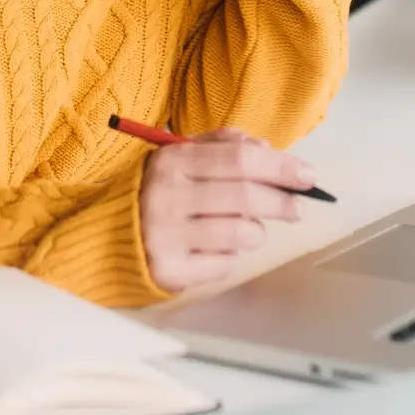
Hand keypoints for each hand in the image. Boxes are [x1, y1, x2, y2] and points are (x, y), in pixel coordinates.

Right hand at [139, 128, 315, 292]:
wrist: (106, 234)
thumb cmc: (157, 191)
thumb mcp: (180, 155)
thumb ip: (223, 144)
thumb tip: (267, 148)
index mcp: (173, 160)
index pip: (240, 158)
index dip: (281, 166)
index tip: (308, 174)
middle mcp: (167, 195)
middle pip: (246, 196)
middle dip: (282, 201)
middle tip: (298, 207)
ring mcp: (166, 234)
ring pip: (241, 233)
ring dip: (256, 231)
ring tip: (248, 228)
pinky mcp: (169, 269)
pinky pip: (224, 263)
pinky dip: (231, 255)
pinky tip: (217, 247)